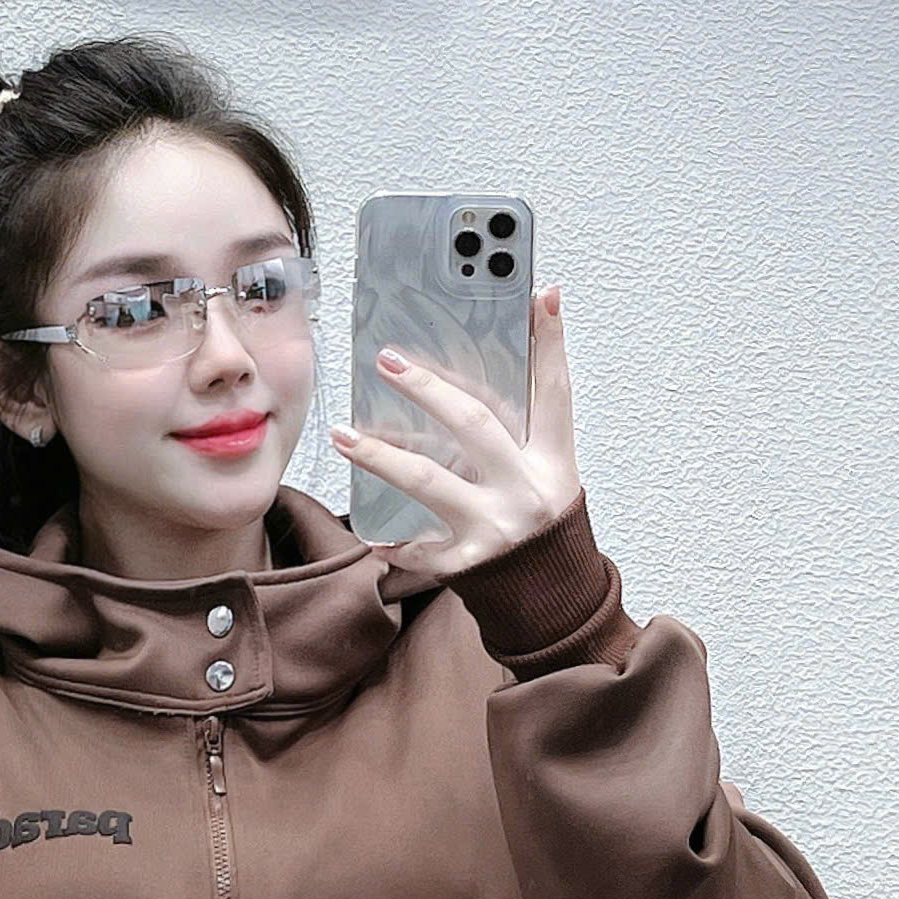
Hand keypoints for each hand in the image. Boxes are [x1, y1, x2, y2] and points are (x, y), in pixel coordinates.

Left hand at [332, 281, 582, 579]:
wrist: (552, 604)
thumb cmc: (541, 530)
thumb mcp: (548, 474)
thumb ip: (524, 429)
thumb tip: (488, 370)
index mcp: (553, 462)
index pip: (554, 391)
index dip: (550, 342)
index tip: (540, 294)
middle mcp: (527, 491)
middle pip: (475, 425)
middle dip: (430, 390)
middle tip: (388, 361)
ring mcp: (495, 528)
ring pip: (430, 482)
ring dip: (381, 456)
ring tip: (344, 435)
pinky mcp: (468, 564)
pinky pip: (419, 548)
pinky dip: (394, 542)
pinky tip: (370, 533)